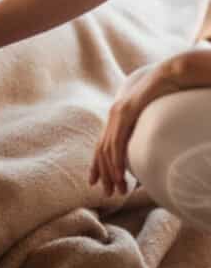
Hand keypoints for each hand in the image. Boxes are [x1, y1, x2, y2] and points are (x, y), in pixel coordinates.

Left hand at [89, 62, 171, 195]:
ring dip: (111, 173)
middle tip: (107, 194)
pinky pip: (117, 142)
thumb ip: (144, 130)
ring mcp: (117, 114)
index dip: (97, 165)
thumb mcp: (152, 116)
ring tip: (115, 190)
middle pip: (101, 152)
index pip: (101, 146)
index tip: (94, 182)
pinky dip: (116, 161)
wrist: (172, 73)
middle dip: (103, 174)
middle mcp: (113, 116)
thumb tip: (147, 147)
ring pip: (107, 151)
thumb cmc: (168, 94)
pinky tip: (118, 175)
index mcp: (117, 117)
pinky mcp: (126, 113)